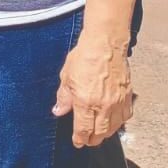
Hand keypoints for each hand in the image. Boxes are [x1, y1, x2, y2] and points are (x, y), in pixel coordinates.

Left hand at [52, 33, 132, 147]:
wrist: (105, 45)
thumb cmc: (83, 56)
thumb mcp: (66, 75)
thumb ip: (63, 97)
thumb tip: (58, 111)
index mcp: (85, 101)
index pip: (83, 129)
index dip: (79, 138)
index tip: (77, 142)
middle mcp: (103, 106)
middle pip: (99, 133)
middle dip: (92, 139)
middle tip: (86, 140)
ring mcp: (117, 103)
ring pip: (113, 128)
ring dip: (104, 133)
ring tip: (97, 133)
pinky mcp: (127, 99)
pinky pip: (124, 118)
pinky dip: (117, 124)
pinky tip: (111, 122)